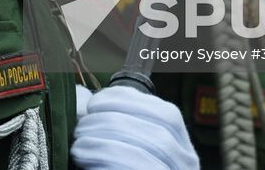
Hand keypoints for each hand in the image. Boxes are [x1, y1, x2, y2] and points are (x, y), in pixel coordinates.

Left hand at [71, 84, 197, 169]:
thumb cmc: (116, 167)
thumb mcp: (128, 148)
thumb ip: (118, 127)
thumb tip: (84, 101)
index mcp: (182, 148)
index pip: (168, 114)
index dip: (129, 102)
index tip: (95, 102)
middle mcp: (187, 166)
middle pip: (157, 135)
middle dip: (111, 123)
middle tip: (80, 127)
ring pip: (146, 156)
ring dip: (105, 143)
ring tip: (78, 145)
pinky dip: (108, 162)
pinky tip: (84, 161)